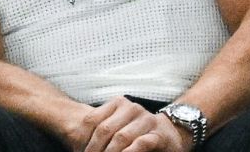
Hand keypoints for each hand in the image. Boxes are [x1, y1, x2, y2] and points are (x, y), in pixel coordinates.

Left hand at [63, 97, 188, 151]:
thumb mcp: (119, 125)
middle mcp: (131, 108)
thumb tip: (77, 143)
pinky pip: (141, 143)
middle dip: (94, 148)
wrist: (172, 134)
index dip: (83, 138)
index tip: (79, 151)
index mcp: (118, 103)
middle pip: (104, 130)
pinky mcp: (158, 134)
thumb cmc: (139, 132)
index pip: (92, 120)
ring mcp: (146, 120)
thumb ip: (102, 130)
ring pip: (121, 137)